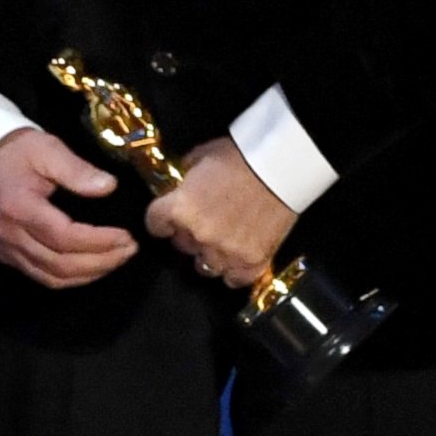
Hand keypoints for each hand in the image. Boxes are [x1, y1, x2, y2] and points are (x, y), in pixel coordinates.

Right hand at [0, 128, 141, 290]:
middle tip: (130, 249)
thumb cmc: (20, 153)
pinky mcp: (6, 256)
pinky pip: (43, 277)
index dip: (99, 241)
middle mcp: (9, 234)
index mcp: (18, 207)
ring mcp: (5, 249)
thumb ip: (78, 170)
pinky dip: (72, 278)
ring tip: (118, 258)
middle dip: (102, 260)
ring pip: (53, 277)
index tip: (127, 235)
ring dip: (90, 273)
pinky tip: (93, 267)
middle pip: (60, 263)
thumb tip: (109, 187)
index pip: (63, 236)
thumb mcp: (49, 149)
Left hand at [146, 136, 293, 288]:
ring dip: (209, 255)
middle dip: (188, 234)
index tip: (168, 217)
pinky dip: (234, 272)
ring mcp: (226, 251)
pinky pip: (235, 279)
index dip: (162, 219)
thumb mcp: (199, 158)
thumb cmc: (237, 157)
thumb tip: (181, 187)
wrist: (280, 166)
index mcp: (180, 209)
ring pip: (205, 266)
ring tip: (221, 242)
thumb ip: (184, 178)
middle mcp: (198, 235)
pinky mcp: (253, 260)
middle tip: (203, 222)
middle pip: (181, 245)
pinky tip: (237, 261)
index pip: (155, 224)